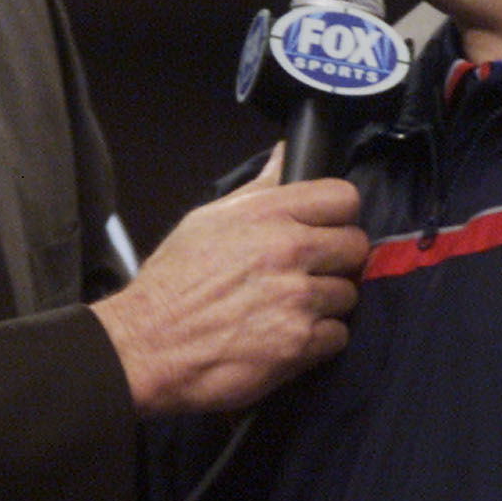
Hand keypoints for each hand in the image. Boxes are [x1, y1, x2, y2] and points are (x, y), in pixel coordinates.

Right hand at [93, 156, 365, 413]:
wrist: (146, 346)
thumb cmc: (172, 283)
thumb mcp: (208, 219)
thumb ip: (258, 189)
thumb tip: (285, 154)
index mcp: (267, 214)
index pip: (343, 197)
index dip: (338, 216)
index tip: (326, 229)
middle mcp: (288, 250)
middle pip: (355, 246)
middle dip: (338, 261)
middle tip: (311, 273)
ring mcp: (298, 297)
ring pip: (348, 293)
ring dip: (326, 304)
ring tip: (291, 309)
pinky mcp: (300, 342)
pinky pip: (338, 336)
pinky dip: (319, 340)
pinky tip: (288, 337)